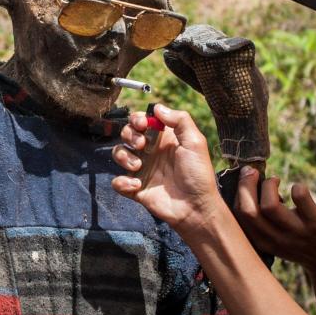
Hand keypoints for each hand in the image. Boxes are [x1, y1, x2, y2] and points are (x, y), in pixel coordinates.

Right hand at [111, 105, 222, 234]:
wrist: (196, 207)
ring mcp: (141, 169)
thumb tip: (157, 107)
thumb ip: (180, 120)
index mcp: (163, 139)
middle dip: (129, 135)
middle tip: (142, 145)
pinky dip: (122, 182)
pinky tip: (136, 185)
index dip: (138, 119)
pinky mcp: (135, 188)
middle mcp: (150, 151)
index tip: (143, 124)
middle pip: (127, 133)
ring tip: (138, 166)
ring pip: (119, 154)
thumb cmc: (198, 174)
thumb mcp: (195, 142)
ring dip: (124, 157)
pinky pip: (117, 181)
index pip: (142, 121)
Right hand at [236, 170, 315, 274]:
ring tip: (275, 180)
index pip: (238, 216)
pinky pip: (300, 198)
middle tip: (252, 171)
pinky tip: (298, 189)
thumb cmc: (300, 242)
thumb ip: (260, 222)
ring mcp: (297, 232)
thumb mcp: (275, 239)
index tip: (243, 177)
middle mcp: (277, 239)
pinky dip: (297, 188)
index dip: (237, 192)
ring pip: (270, 207)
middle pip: (249, 211)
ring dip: (268, 186)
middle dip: (245, 186)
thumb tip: (244, 187)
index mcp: (262, 241)